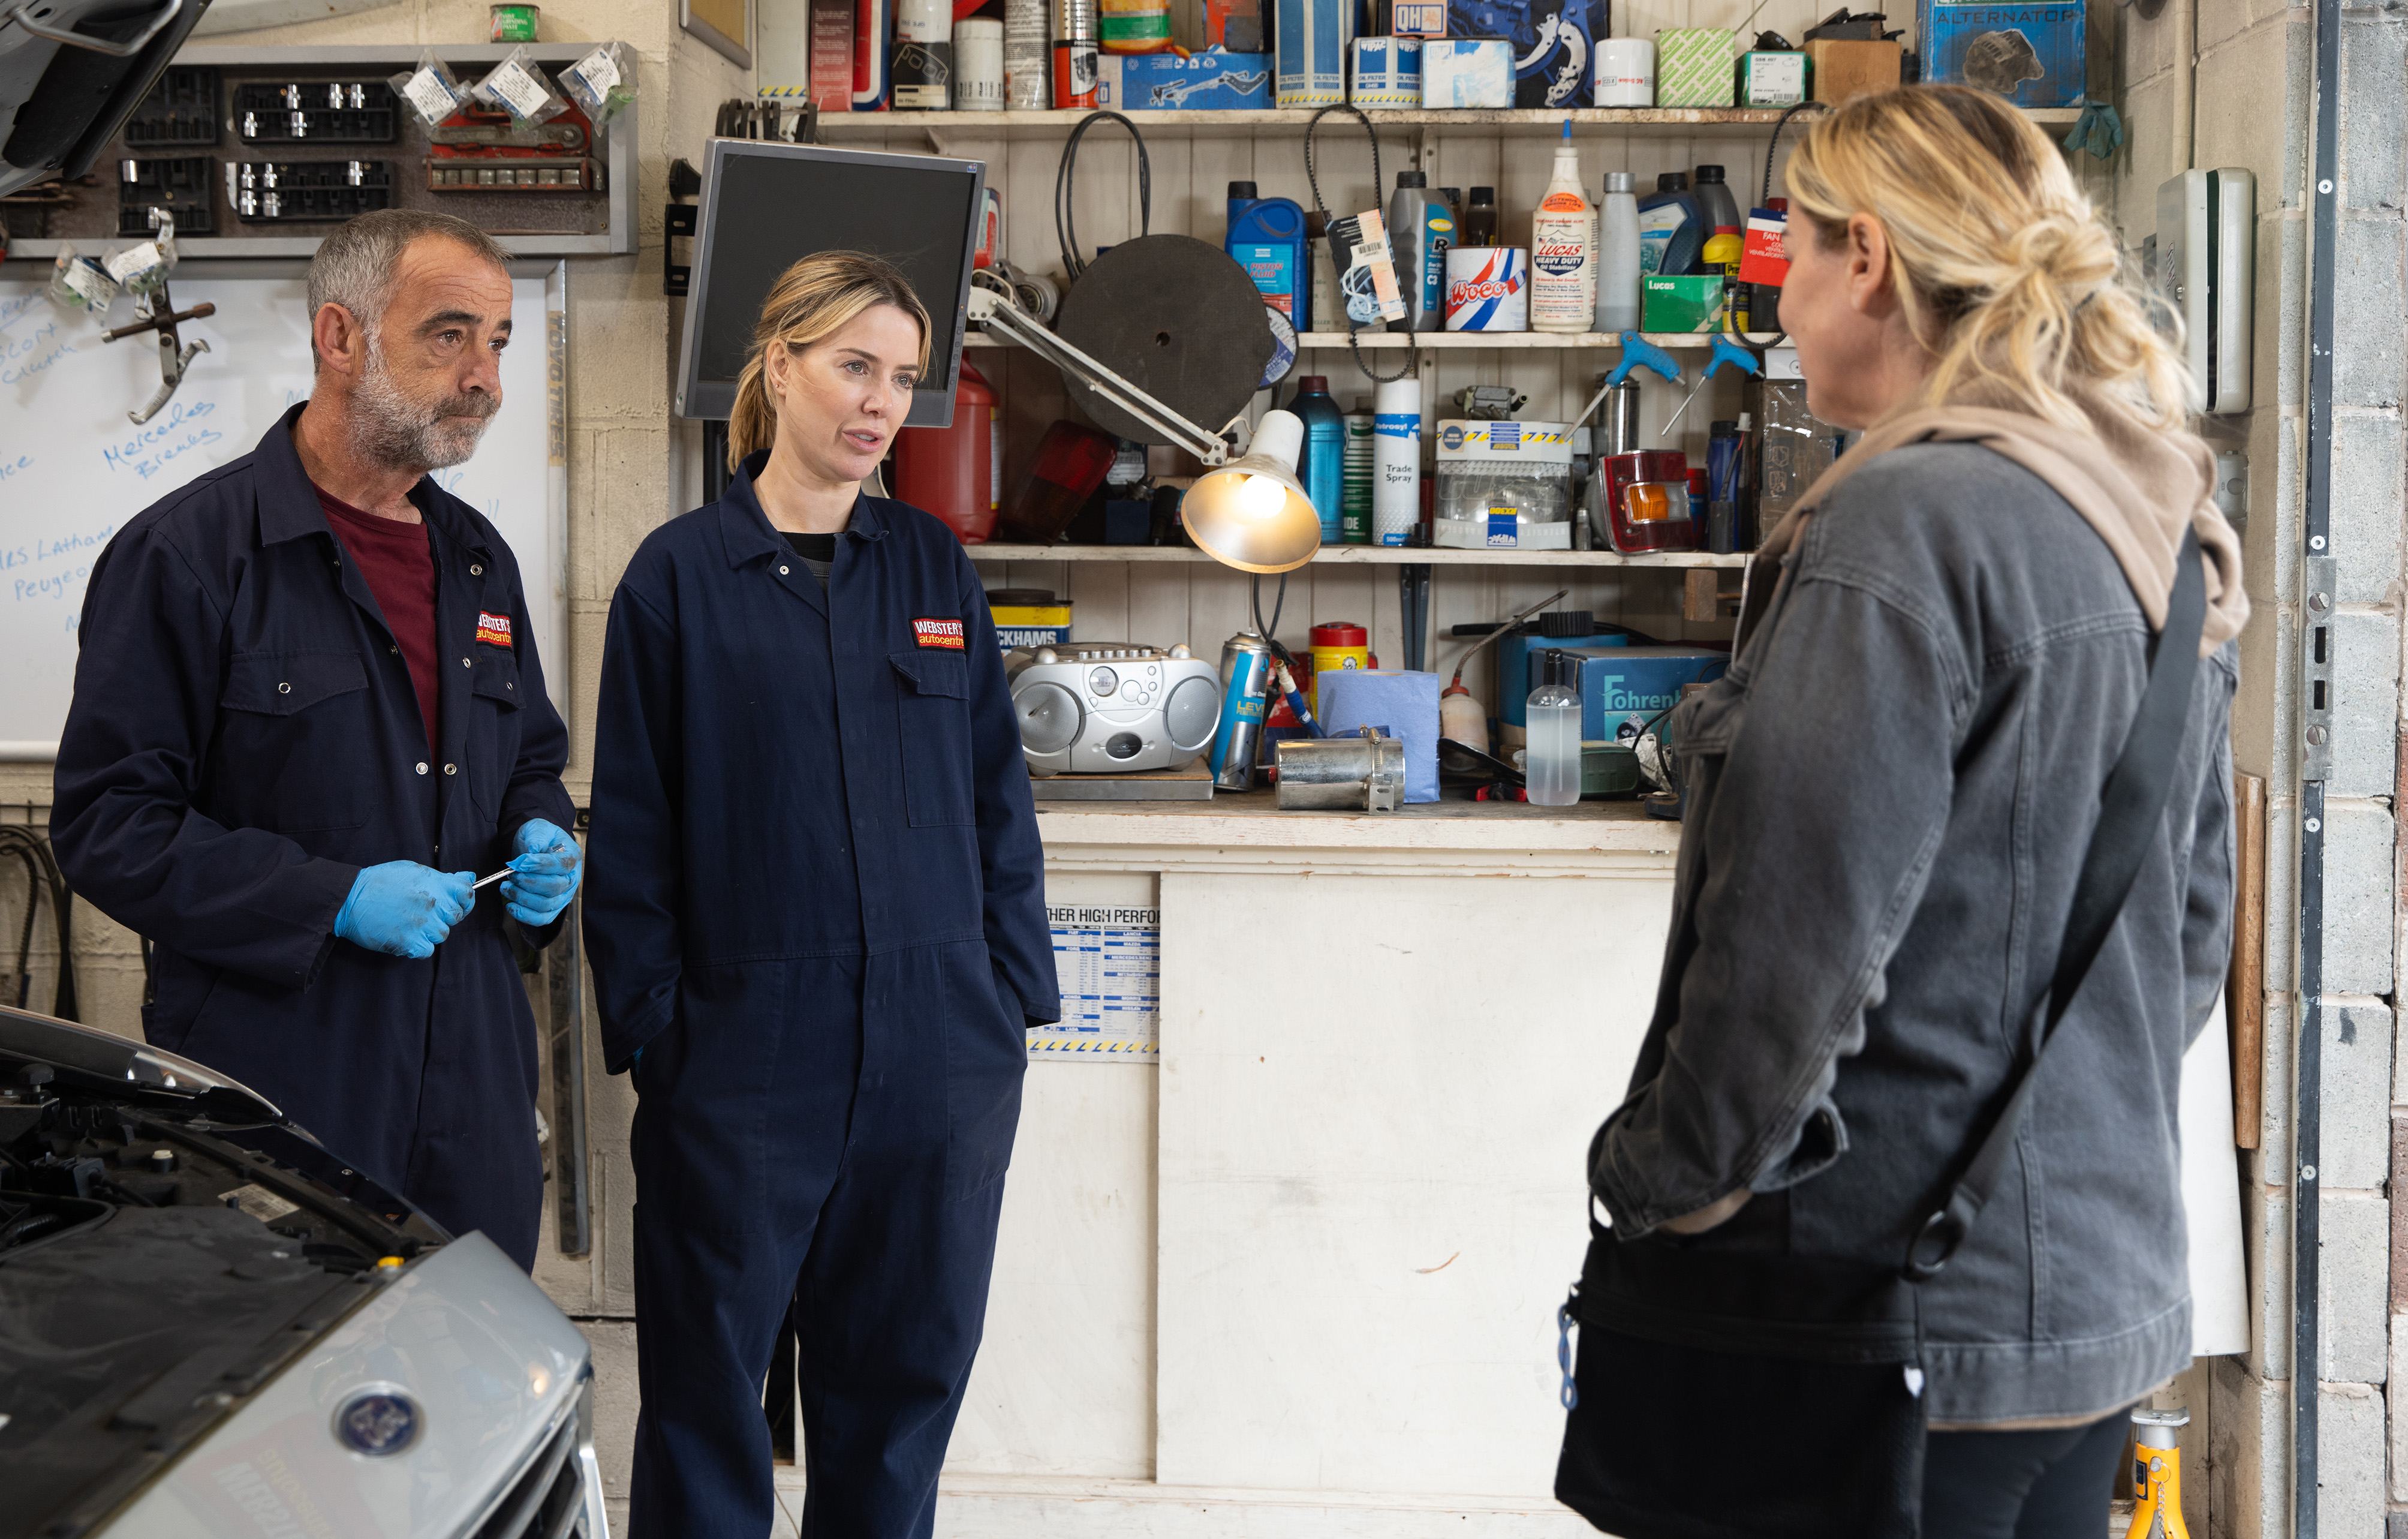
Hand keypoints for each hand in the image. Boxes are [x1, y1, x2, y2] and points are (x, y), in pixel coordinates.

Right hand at [334, 863, 474, 958]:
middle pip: (455, 917)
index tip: (459, 904)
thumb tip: (468, 878)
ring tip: (409, 923)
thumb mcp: (412, 870)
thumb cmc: (378, 882)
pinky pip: (427, 950)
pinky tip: (405, 936)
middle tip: (422, 913)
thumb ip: (441, 877)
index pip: (467, 893)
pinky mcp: (411, 942)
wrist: (349, 899)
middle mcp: (434, 904)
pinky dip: (418, 947)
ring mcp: (423, 924)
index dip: (465, 900)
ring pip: (441, 935)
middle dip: (443, 916)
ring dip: (429, 932)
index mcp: (436, 884)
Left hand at [501, 817, 582, 926]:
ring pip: (546, 905)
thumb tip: (533, 851)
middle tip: (511, 875)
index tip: (520, 863)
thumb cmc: (541, 838)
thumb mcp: (539, 829)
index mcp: (573, 857)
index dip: (540, 865)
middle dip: (528, 883)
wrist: (538, 847)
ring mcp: (563, 895)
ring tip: (506, 888)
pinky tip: (511, 906)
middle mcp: (572, 879)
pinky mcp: (553, 908)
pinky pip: (542, 919)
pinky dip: (525, 916)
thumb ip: (537, 837)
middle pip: (554, 888)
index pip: (561, 865)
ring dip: (523, 898)